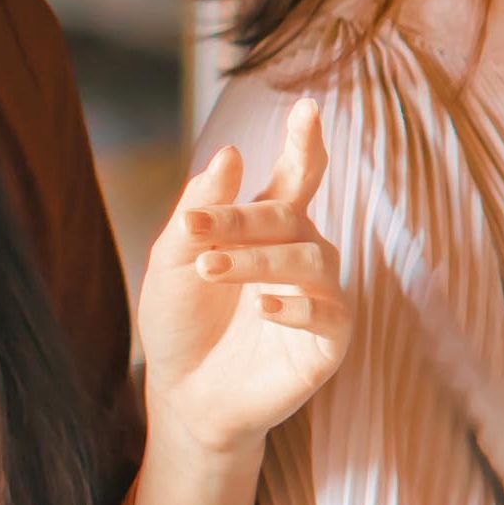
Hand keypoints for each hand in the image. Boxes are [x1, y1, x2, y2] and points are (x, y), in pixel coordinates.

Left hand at [138, 98, 351, 456]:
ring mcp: (321, 296)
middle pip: (290, 217)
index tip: (307, 108)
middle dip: (245, 217)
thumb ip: (200, 210)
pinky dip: (295, 307)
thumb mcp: (174, 261)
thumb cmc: (183, 322)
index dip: (305, 142)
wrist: (185, 396)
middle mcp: (304, 253)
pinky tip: (262, 307)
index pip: (298, 175)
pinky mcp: (329, 342)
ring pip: (311, 260)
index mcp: (272, 227)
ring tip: (213, 268)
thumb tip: (230, 154)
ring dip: (260, 259)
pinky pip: (328, 314)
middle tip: (198, 228)